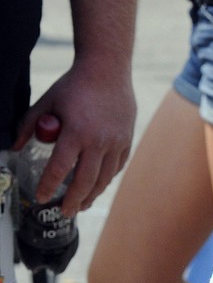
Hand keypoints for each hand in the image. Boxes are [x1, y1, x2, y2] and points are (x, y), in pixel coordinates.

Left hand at [14, 64, 135, 215]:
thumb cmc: (74, 85)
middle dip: (74, 201)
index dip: (49, 186)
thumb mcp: (47, 102)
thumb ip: (29, 125)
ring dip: (91, 195)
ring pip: (103, 179)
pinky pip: (116, 168)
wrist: (108, 69)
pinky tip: (96, 186)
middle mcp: (99, 140)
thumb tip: (16, 148)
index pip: (60, 167)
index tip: (42, 197)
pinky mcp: (127, 141)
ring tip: (81, 205)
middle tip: (65, 213)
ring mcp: (116, 142)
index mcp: (76, 131)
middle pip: (85, 181)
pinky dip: (105, 180)